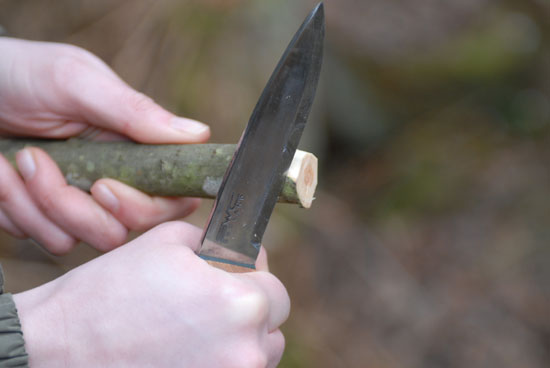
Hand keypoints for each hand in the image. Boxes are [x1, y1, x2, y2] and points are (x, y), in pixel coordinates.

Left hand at [0, 38, 210, 252]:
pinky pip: (41, 238)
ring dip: (36, 202)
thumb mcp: (76, 81)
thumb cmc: (24, 74)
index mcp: (134, 151)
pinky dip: (14, 208)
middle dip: (76, 207)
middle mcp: (112, 183)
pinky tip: (2, 174)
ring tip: (16, 158)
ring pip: (76, 240)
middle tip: (36, 161)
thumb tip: (200, 134)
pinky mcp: (43, 218)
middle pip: (121, 230)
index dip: (146, 207)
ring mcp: (77, 205)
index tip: (104, 187)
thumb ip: (135, 111)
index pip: (171, 199)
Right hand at [14, 222, 288, 367]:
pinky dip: (219, 363)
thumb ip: (217, 240)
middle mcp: (245, 350)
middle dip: (249, 310)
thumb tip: (240, 246)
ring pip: (257, 356)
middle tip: (213, 303)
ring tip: (198, 330)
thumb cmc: (110, 290)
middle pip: (271, 327)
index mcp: (240, 302)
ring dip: (240, 341)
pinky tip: (186, 352)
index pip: (275, 289)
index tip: (233, 275)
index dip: (254, 278)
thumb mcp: (167, 241)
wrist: (59, 346)